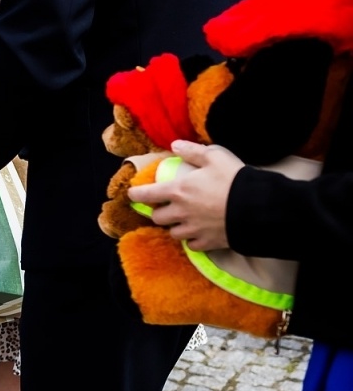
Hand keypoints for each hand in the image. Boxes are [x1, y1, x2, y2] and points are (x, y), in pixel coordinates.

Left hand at [128, 141, 243, 251]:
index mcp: (178, 190)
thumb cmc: (234, 178)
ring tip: (184, 220)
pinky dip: (192, 240)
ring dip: (175, 227)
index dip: (136, 194)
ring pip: (173, 233)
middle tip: (167, 207)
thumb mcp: (215, 156)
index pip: (146, 194)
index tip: (132, 194)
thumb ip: (193, 151)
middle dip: (159, 212)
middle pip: (157, 218)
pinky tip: (198, 233)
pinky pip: (192, 245)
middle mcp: (180, 212)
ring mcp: (193, 229)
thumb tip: (174, 146)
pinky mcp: (207, 242)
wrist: (257, 207)